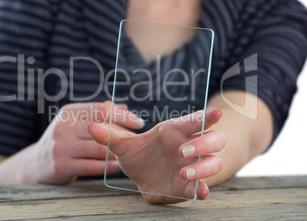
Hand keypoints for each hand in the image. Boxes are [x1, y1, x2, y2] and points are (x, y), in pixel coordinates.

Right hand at [28, 101, 144, 184]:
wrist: (36, 164)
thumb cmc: (65, 139)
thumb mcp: (76, 122)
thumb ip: (99, 114)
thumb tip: (124, 108)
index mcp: (69, 112)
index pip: (101, 109)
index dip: (123, 116)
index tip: (139, 123)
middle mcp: (63, 126)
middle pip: (101, 128)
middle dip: (123, 135)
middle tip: (138, 141)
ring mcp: (61, 146)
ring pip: (98, 149)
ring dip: (117, 152)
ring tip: (131, 155)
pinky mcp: (60, 166)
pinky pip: (91, 167)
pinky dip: (107, 167)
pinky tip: (119, 167)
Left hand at [88, 107, 225, 203]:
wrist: (144, 176)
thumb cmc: (139, 155)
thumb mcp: (122, 146)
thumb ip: (109, 137)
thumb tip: (91, 126)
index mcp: (175, 132)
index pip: (194, 121)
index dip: (206, 116)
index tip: (216, 113)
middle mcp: (189, 147)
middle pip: (214, 140)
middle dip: (204, 142)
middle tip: (183, 149)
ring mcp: (193, 166)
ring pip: (213, 162)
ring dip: (203, 166)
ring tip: (184, 172)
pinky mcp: (190, 186)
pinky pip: (204, 187)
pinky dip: (204, 189)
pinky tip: (201, 192)